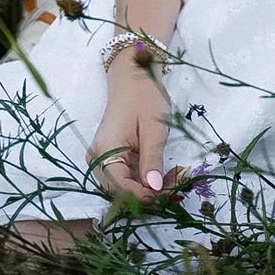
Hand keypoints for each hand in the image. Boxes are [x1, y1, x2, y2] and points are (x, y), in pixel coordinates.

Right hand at [88, 56, 173, 204]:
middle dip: (149, 194)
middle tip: (176, 183)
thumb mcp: (154, 128)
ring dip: (149, 188)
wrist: (133, 78)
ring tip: (174, 176)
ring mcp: (103, 160)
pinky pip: (127, 177)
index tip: (168, 193)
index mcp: (105, 151)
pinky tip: (163, 174)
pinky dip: (145, 179)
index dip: (144, 196)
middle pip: (121, 191)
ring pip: (125, 187)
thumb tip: (154, 189)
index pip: (120, 188)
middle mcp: (98, 161)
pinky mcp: (112, 159)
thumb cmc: (144, 97)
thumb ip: (152, 160)